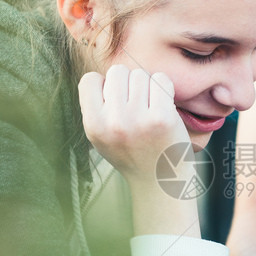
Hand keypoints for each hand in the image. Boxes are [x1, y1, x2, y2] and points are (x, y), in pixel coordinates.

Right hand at [79, 65, 199, 236]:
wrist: (161, 183)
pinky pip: (161, 80)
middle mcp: (113, 122)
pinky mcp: (162, 118)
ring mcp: (138, 120)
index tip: (116, 103)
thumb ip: (97, 108)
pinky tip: (164, 107)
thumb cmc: (133, 155)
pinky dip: (165, 89)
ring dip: (148, 87)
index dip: (105, 87)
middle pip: (118, 72)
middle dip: (129, 84)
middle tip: (138, 106)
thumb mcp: (102, 137)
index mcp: (94, 126)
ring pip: (140, 74)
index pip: (90, 80)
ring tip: (150, 109)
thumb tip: (104, 75)